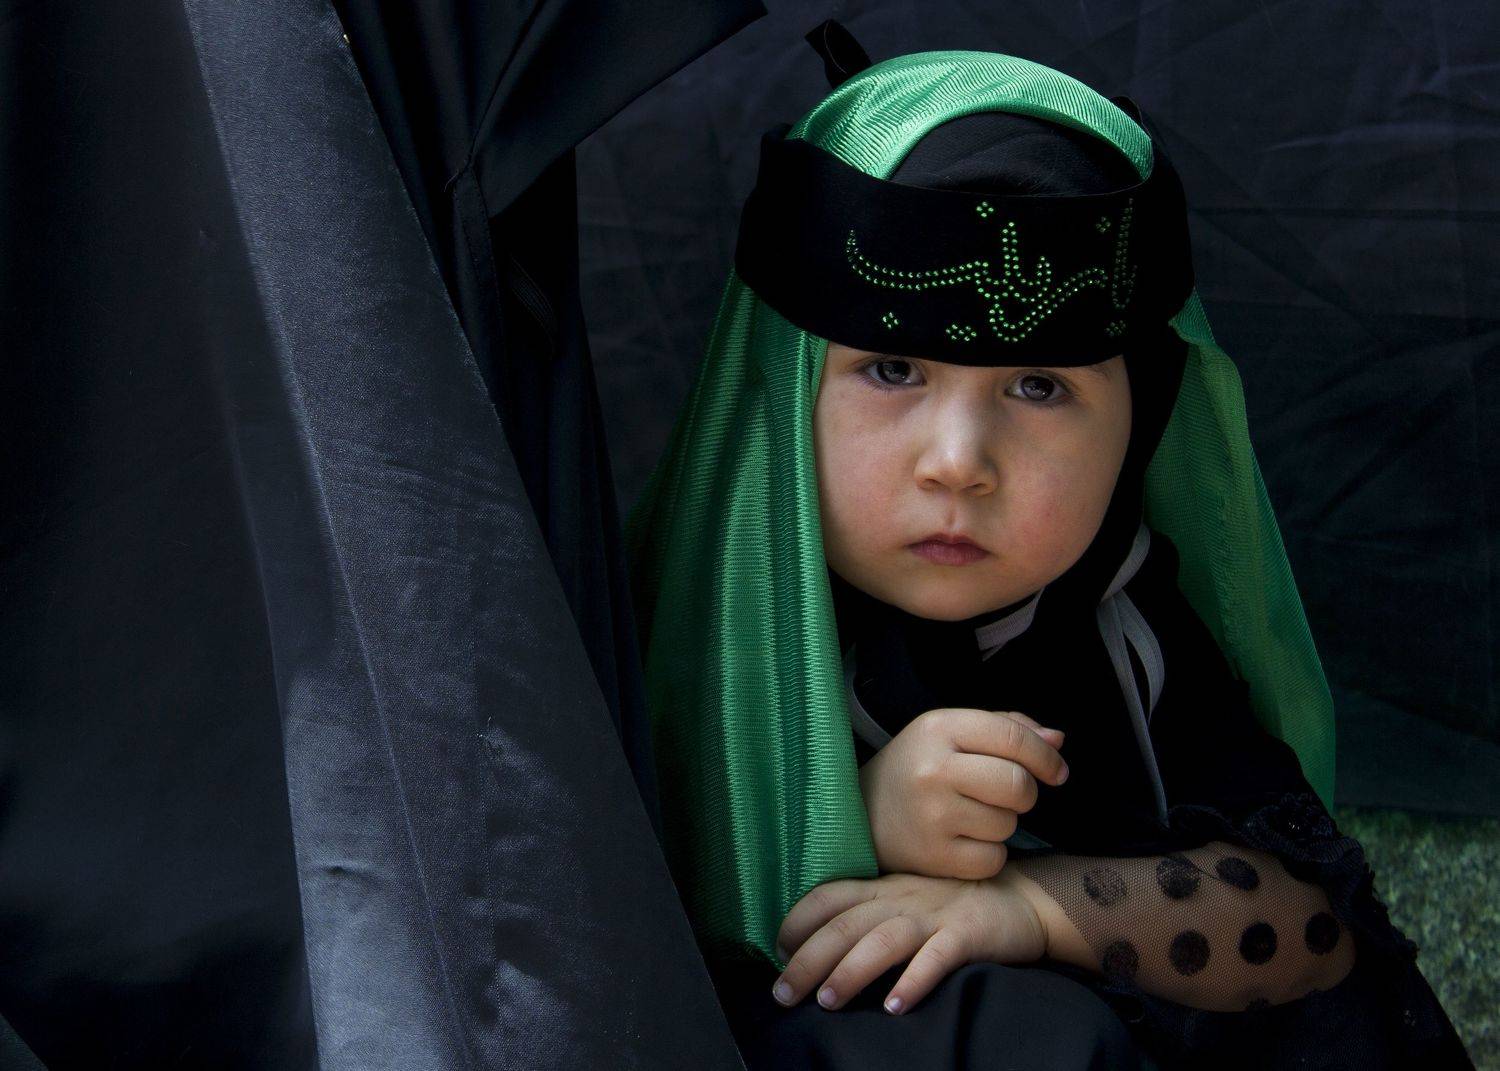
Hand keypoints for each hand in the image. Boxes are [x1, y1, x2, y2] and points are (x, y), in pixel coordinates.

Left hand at [770, 868, 1049, 1014]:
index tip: (777, 951)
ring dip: (851, 971)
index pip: (829, 896)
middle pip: (846, 924)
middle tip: (782, 993)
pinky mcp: (967, 935)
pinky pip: (937, 957)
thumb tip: (817, 948)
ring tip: (827, 1002)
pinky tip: (895, 1005)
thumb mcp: (904, 898)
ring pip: (884, 940)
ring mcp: (934, 915)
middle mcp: (901, 898)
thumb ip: (867, 914)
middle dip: (809, 959)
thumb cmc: (952, 904)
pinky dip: (915, 980)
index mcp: (882, 887)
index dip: (797, 922)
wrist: (1022, 897)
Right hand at [858, 707, 1067, 878]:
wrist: (859, 814)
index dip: (1046, 757)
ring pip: (1008, 824)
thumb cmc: (918, 768)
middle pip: (1017, 785)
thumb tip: (1057, 741)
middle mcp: (933, 770)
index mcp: (939, 729)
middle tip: (1007, 797)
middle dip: (1024, 794)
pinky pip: (993, 859)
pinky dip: (989, 854)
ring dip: (1002, 824)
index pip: (1014, 738)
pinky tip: (964, 841)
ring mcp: (932, 816)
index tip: (1057, 772)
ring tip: (972, 816)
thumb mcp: (951, 734)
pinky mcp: (933, 857)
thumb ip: (1007, 729)